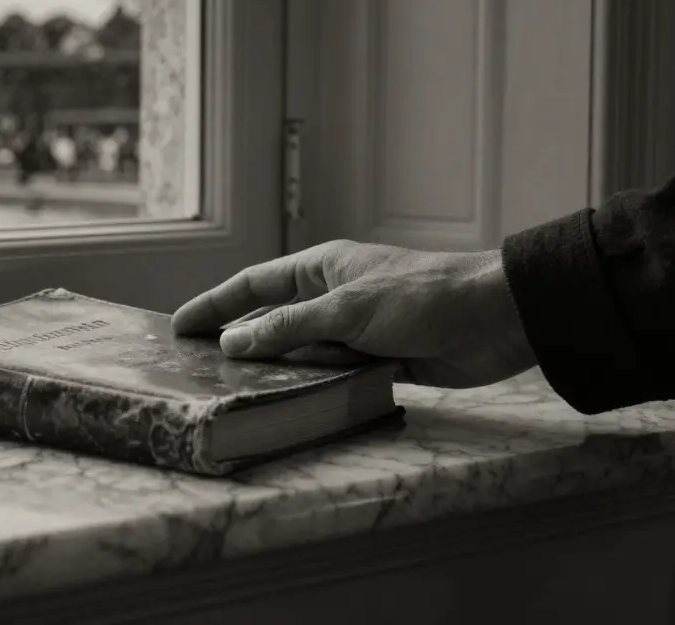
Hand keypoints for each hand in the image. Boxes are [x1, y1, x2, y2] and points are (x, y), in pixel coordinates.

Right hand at [171, 240, 536, 387]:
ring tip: (238, 394)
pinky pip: (334, 376)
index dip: (215, 305)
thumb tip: (234, 343)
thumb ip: (289, 329)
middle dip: (240, 343)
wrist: (494, 318)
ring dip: (278, 371)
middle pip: (273, 321)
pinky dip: (315, 388)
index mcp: (322, 269)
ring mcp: (356, 330)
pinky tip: (293, 405)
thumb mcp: (346, 310)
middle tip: (200, 369)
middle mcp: (333, 297)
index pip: (254, 286)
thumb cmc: (420, 297)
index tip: (179, 327)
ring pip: (303, 353)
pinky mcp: (380, 360)